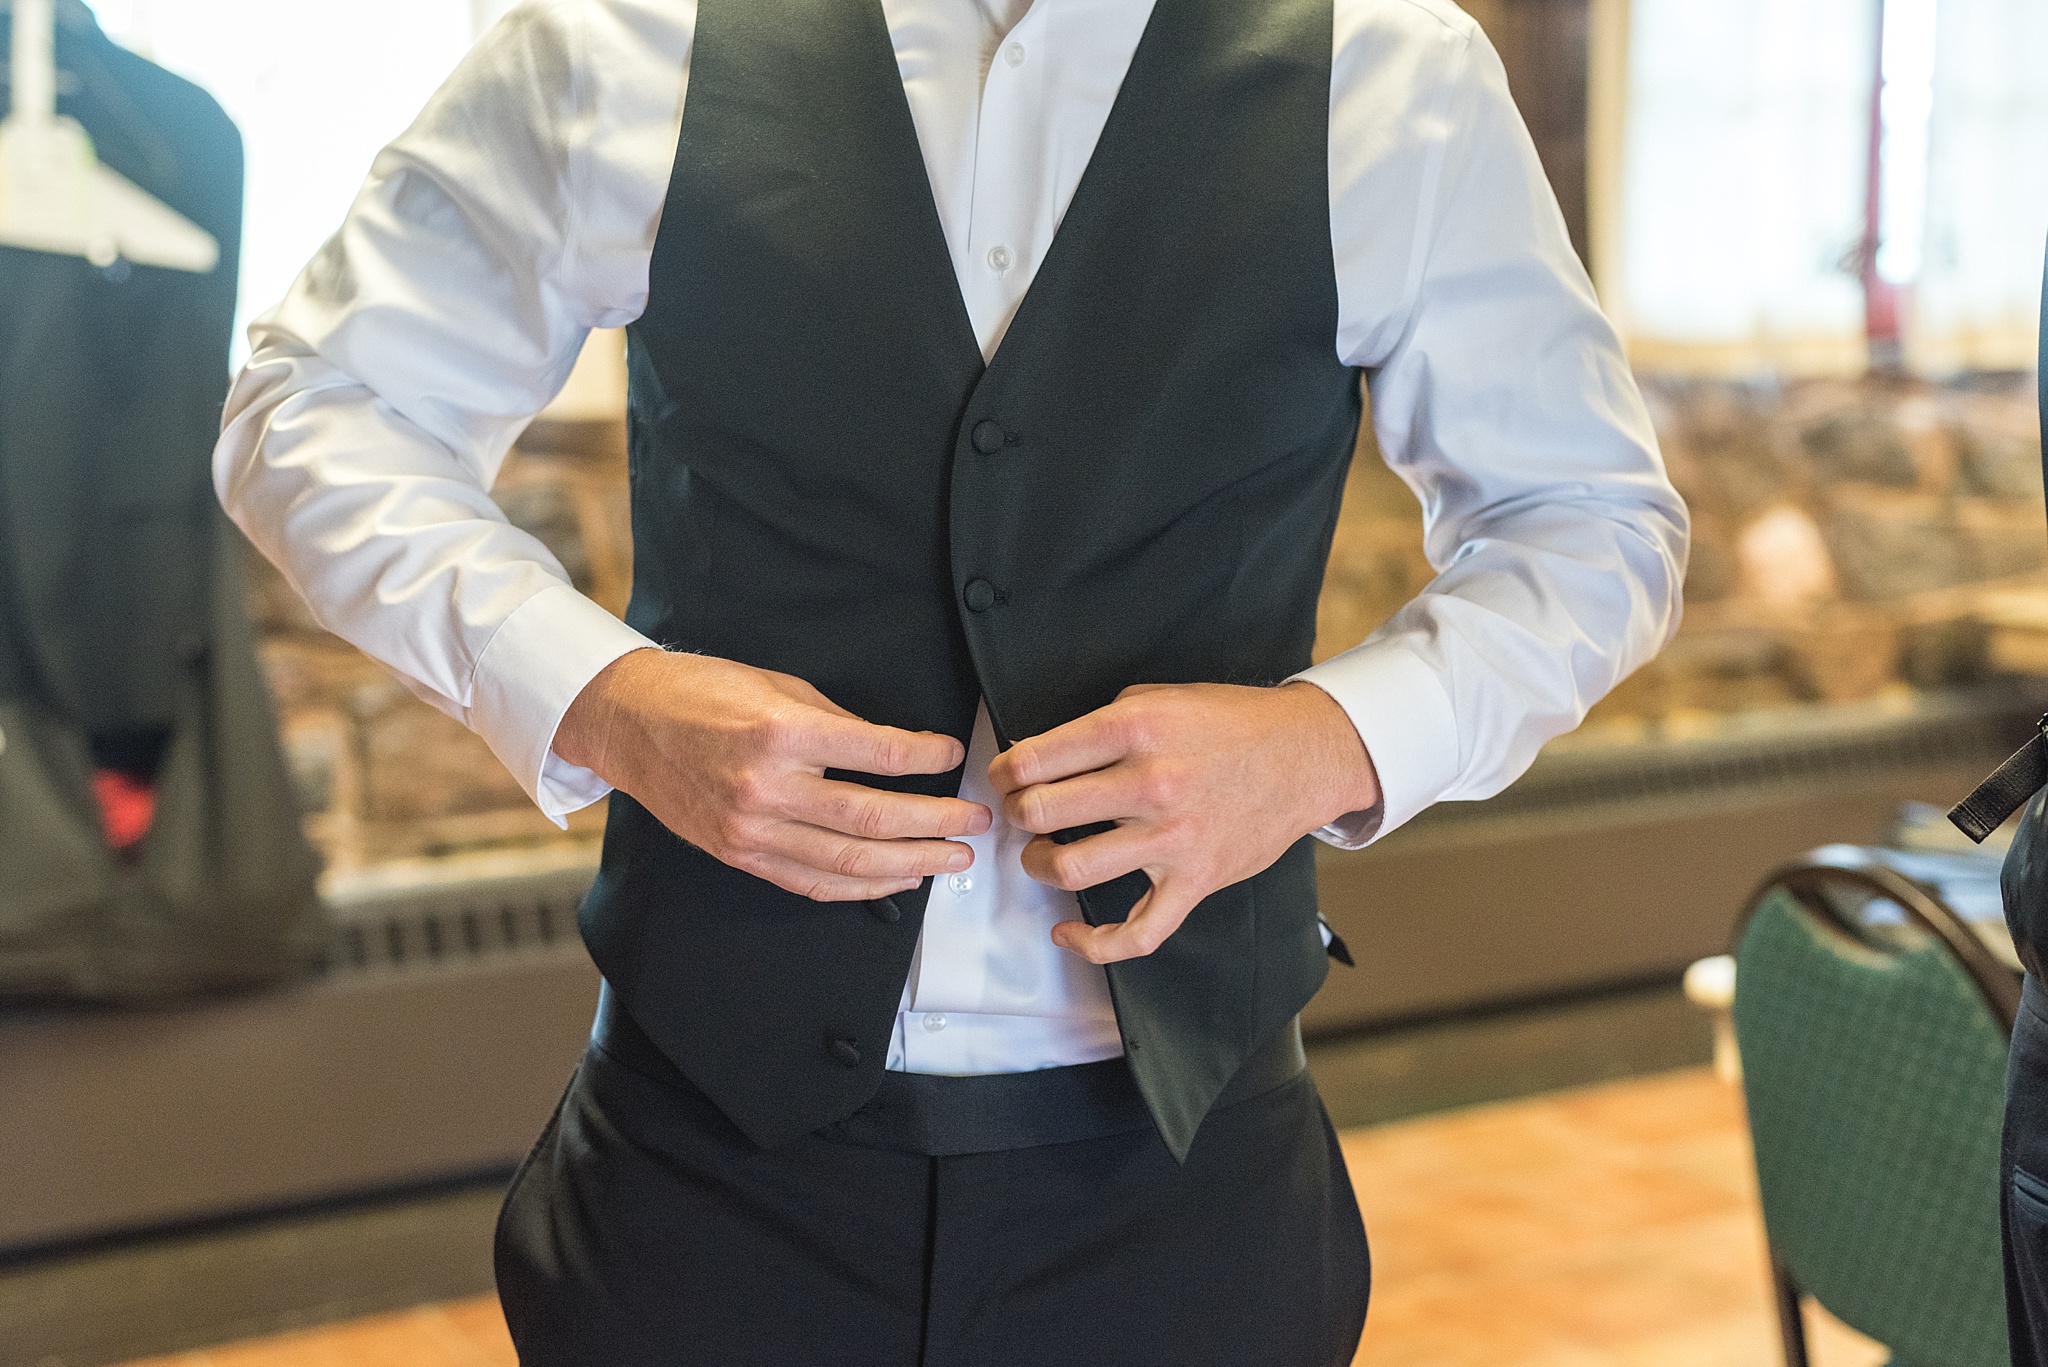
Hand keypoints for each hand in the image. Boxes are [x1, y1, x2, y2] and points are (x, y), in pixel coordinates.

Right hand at [555, 649, 989, 901]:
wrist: (628, 722)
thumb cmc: (703, 693)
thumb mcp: (779, 686)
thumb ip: (838, 724)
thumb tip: (899, 753)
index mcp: (781, 733)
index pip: (877, 753)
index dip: (926, 757)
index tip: (955, 755)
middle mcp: (767, 787)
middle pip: (873, 817)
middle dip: (936, 823)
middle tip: (977, 823)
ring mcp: (751, 829)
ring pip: (849, 862)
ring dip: (911, 864)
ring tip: (953, 858)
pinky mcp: (740, 854)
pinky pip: (812, 882)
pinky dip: (862, 888)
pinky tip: (898, 879)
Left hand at [988, 682, 1378, 963]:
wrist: (1305, 755)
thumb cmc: (1230, 723)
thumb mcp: (1158, 698)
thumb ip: (1101, 725)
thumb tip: (1041, 755)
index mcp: (1134, 729)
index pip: (1035, 758)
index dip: (1004, 771)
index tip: (1004, 777)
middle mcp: (1150, 784)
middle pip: (1041, 812)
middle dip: (1017, 814)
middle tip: (1022, 813)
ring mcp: (1173, 838)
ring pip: (1071, 869)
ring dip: (1039, 865)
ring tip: (1043, 854)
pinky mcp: (1195, 881)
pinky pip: (1137, 932)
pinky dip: (1093, 942)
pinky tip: (1068, 932)